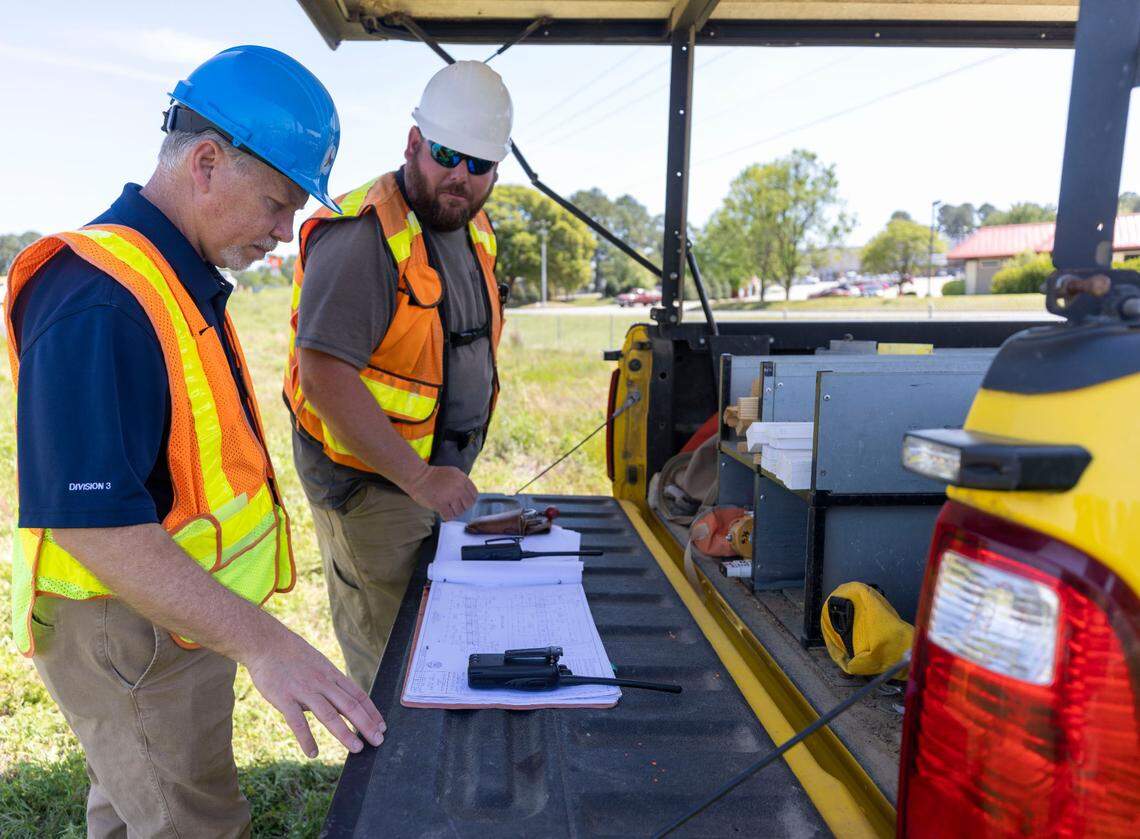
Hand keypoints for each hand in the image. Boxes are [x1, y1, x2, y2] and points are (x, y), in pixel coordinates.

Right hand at [246, 629, 385, 758]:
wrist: (266, 642)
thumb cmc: (292, 655)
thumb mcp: (318, 664)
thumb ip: (329, 683)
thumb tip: (341, 702)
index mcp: (331, 674)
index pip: (358, 695)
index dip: (371, 712)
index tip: (382, 726)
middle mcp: (322, 682)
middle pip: (349, 705)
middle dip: (366, 724)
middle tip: (378, 742)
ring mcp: (303, 690)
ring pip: (329, 714)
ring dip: (344, 733)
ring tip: (357, 748)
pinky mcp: (284, 698)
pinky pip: (297, 722)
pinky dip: (306, 739)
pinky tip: (313, 753)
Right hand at [407, 465, 477, 519]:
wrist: (417, 476)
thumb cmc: (434, 476)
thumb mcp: (452, 473)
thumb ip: (463, 483)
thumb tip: (471, 496)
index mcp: (462, 478)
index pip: (474, 495)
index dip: (469, 500)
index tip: (462, 502)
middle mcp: (458, 486)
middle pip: (468, 505)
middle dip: (462, 507)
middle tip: (453, 506)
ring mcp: (449, 495)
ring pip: (459, 512)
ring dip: (453, 512)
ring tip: (446, 508)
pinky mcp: (440, 503)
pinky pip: (450, 516)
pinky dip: (447, 517)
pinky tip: (442, 512)